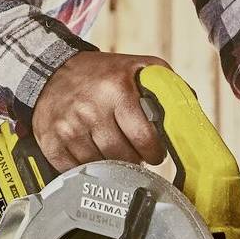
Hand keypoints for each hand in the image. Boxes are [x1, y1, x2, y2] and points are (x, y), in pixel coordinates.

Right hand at [32, 52, 170, 172]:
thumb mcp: (135, 67)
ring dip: (110, 165)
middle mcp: (90, 109)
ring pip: (100, 166)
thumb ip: (166, 85)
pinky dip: (86, 169)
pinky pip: (74, 170)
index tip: (155, 153)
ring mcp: (68, 128)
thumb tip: (188, 114)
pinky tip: (92, 156)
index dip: (154, 152)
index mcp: (115, 90)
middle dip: (134, 159)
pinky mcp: (51, 141)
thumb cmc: (99, 73)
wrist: (51, 71)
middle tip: (135, 154)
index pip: (144, 138)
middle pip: (122, 156)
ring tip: (114, 153)